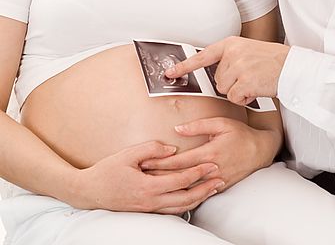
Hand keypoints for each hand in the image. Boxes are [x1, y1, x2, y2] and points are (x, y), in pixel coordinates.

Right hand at [69, 140, 223, 214]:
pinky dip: (185, 204)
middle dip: (205, 188)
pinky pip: (171, 210)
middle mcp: (150, 201)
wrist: (89, 192)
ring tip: (212, 189)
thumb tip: (172, 149)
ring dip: (198, 198)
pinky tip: (193, 198)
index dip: (198, 172)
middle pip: (185, 197)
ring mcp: (149, 208)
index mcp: (147, 186)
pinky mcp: (146, 210)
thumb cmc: (107, 171)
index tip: (212, 164)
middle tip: (220, 178)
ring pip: (180, 207)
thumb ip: (152, 149)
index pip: (180, 180)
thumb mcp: (128, 154)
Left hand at [140, 117, 281, 190]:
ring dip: (170, 186)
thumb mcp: (220, 123)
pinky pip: (199, 192)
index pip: (180, 161)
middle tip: (142, 176)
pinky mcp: (220, 186)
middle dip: (160, 176)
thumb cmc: (240, 134)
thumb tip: (178, 129)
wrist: (260, 150)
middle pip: (180, 176)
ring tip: (152, 184)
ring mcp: (216, 180)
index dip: (161, 162)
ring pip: (188, 187)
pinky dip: (184, 191)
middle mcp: (212, 169)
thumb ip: (198, 125)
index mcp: (210, 153)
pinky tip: (173, 190)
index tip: (146, 162)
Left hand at [166, 36, 288, 104]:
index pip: (202, 56)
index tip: (169, 73)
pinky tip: (256, 90)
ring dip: (238, 92)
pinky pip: (234, 98)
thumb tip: (215, 74)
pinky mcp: (245, 81)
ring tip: (254, 82)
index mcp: (231, 44)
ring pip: (224, 90)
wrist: (293, 67)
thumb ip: (231, 59)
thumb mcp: (248, 51)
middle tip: (249, 77)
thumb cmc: (272, 62)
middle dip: (231, 84)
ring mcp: (239, 67)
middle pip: (217, 79)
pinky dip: (244, 99)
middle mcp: (232, 53)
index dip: (184, 66)